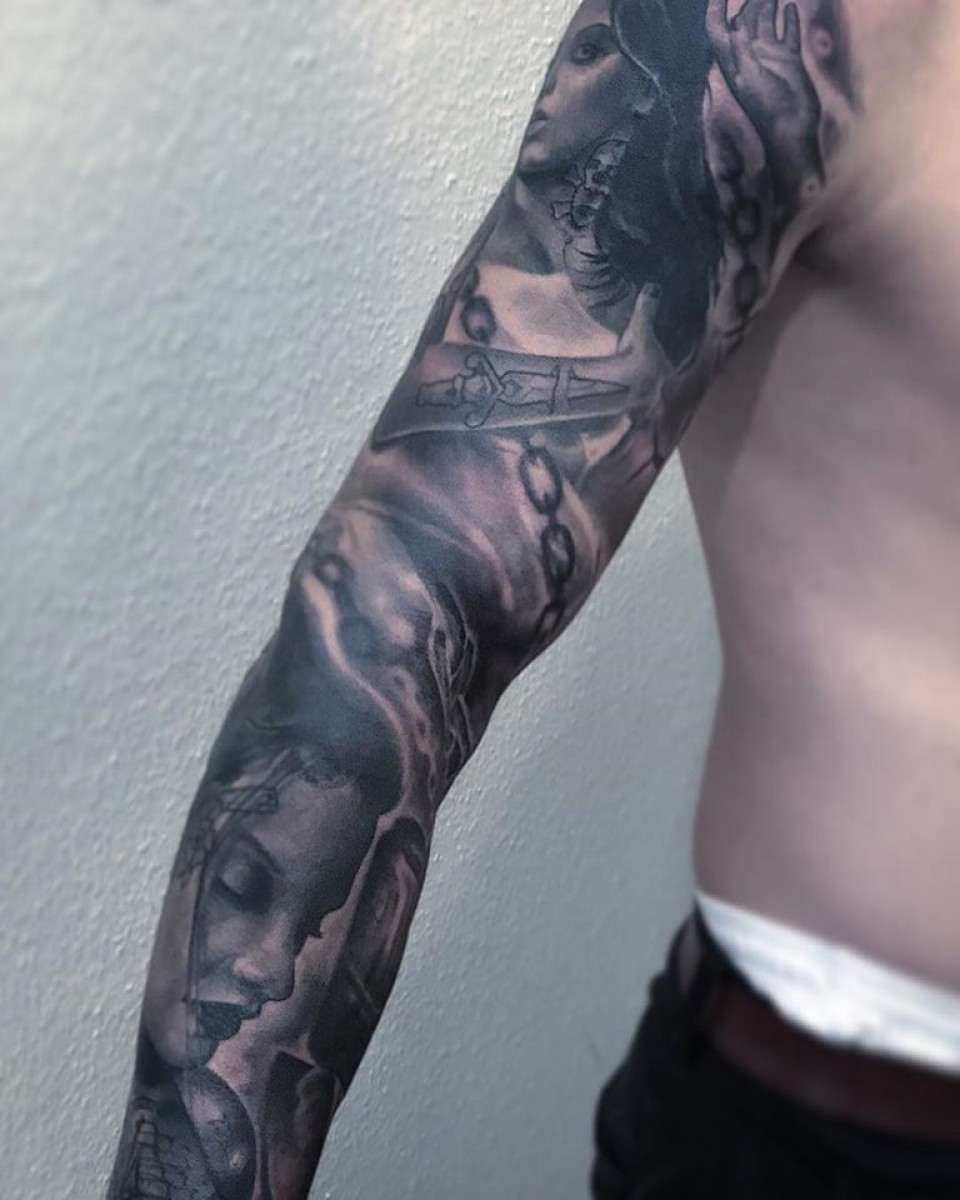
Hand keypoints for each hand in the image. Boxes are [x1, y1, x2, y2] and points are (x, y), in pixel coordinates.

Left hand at [707, 0, 822, 214]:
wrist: (793, 131)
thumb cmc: (768, 110)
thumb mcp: (749, 78)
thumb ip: (740, 50)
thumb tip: (732, 21)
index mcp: (734, 60)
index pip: (718, 28)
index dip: (716, 8)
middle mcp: (750, 55)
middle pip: (745, 18)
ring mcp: (771, 57)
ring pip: (767, 21)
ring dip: (768, 1)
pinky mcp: (790, 61)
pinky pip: (787, 34)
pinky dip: (788, 19)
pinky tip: (790, 6)